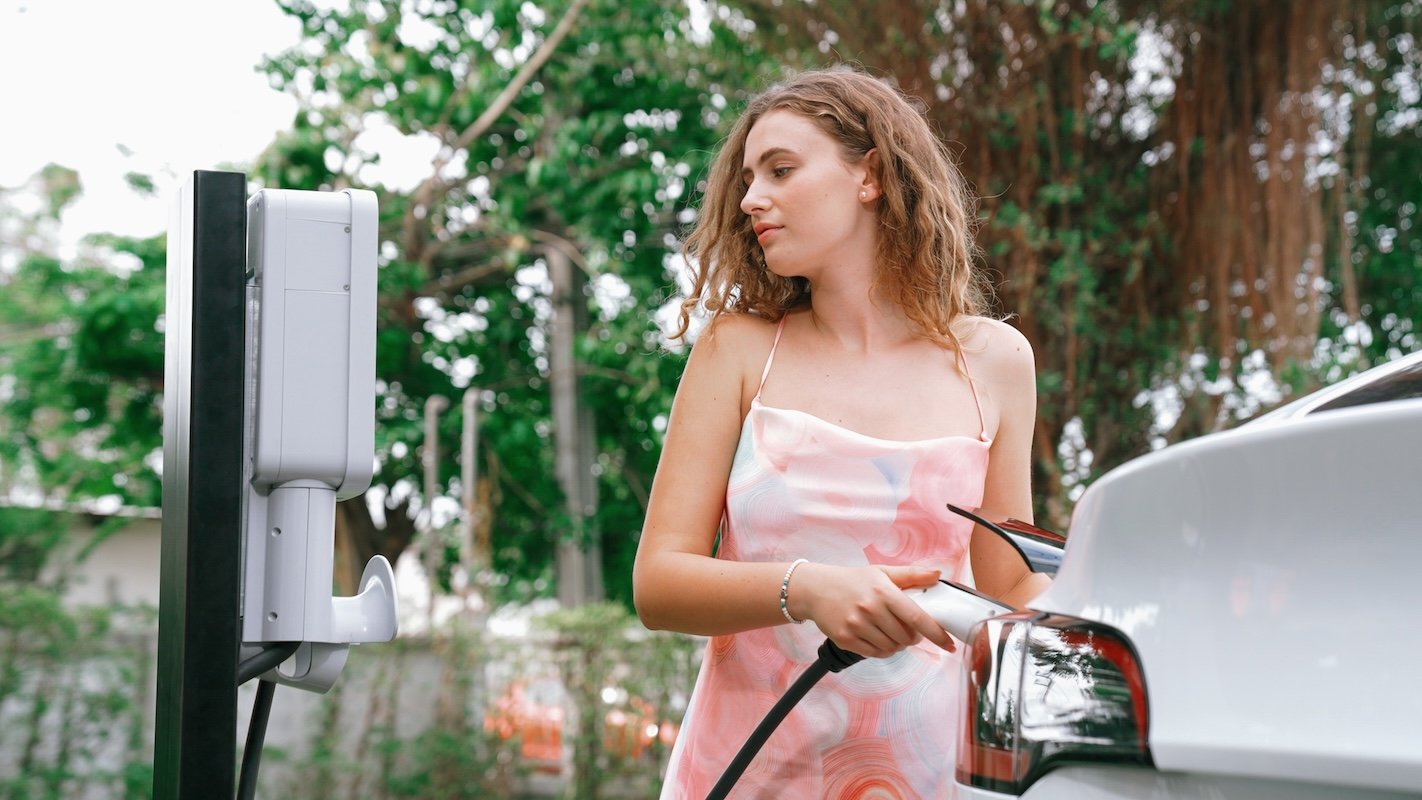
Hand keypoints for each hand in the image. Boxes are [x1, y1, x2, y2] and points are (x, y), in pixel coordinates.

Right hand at [792, 563, 956, 658]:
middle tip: (908, 629)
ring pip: (891, 648)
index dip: (936, 634)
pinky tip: (878, 638)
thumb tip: (938, 574)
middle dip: (913, 637)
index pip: (917, 617)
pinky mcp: (846, 639)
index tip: (949, 644)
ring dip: (898, 645)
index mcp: (883, 591)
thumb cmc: (852, 580)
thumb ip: (911, 575)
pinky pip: (875, 653)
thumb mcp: (881, 572)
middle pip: (906, 637)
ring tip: (891, 632)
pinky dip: (883, 650)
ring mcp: (857, 625)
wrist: (815, 590)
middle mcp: (870, 609)